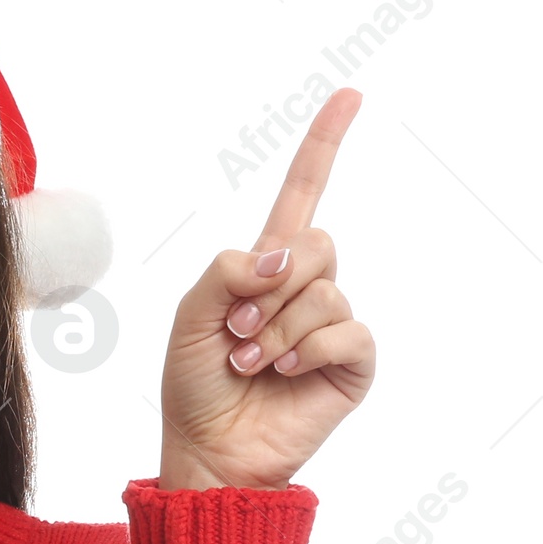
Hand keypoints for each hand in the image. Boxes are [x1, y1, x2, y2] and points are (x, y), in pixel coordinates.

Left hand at [158, 88, 374, 489]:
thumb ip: (228, 270)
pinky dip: (309, 348)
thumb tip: (282, 256)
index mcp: (265, 268)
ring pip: (326, 289)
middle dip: (271, 287)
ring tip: (250, 362)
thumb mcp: (190, 314)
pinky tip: (284, 373)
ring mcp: (332, 325)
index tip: (350, 95)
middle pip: (318, 242)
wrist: (209, 448)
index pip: (302, 194)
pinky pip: (347, 330)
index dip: (323, 145)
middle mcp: (305, 289)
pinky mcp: (353, 363)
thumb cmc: (194, 384)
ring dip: (279, 328)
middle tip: (237, 331)